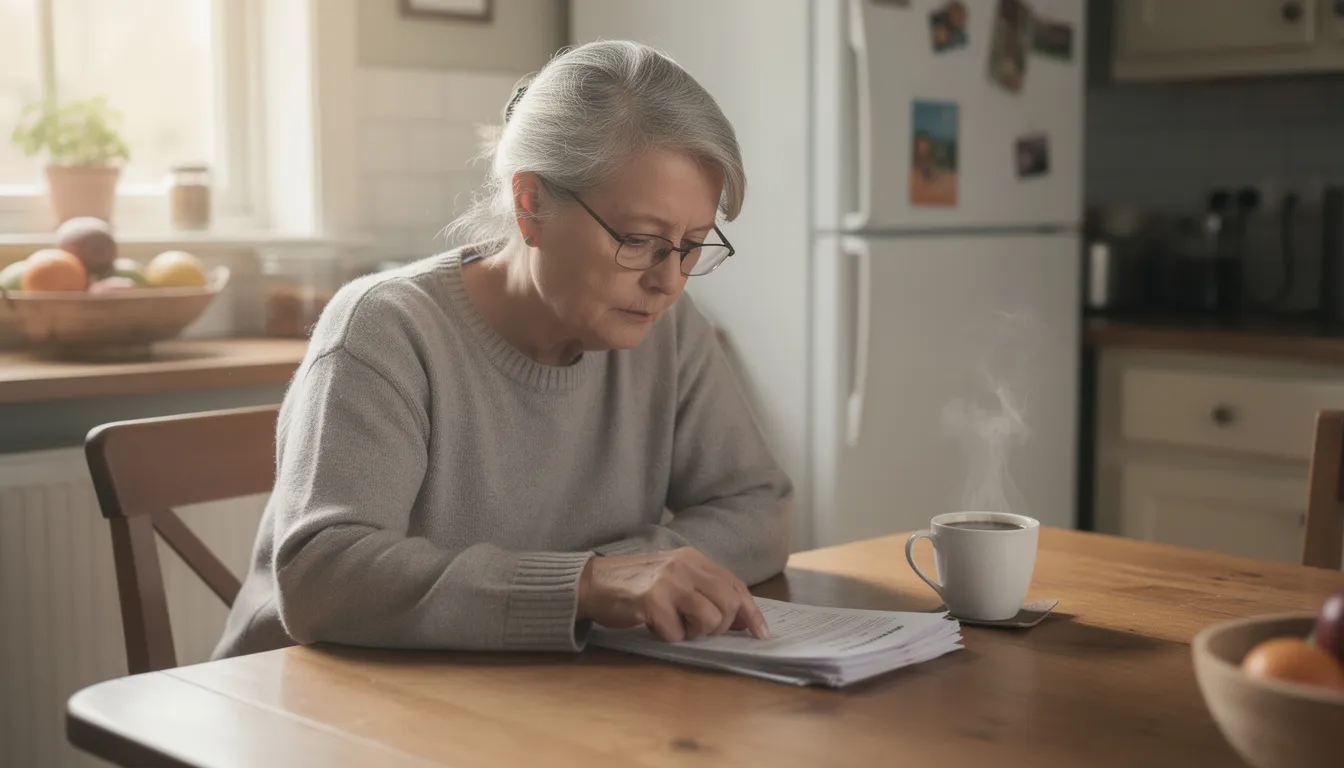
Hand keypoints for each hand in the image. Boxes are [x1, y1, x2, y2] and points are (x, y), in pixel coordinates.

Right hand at [577, 547, 769, 642]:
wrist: (593, 582)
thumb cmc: (636, 584)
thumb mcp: (674, 577)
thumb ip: (704, 590)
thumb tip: (740, 619)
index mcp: (694, 559)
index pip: (735, 586)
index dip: (751, 612)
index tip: (761, 633)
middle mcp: (685, 566)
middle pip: (728, 605)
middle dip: (720, 626)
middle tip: (698, 628)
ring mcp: (669, 583)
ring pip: (709, 621)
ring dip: (694, 632)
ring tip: (674, 623)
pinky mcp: (652, 602)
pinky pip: (677, 633)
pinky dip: (667, 636)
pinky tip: (653, 624)